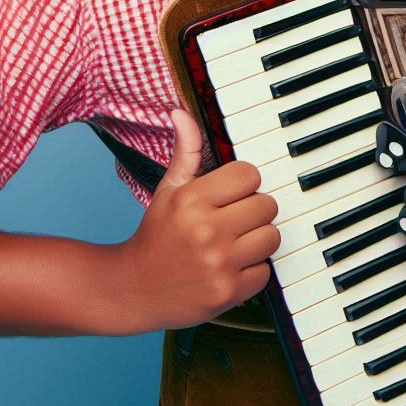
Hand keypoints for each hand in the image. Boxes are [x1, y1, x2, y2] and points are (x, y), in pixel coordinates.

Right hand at [112, 108, 279, 332]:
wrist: (133, 290)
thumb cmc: (154, 235)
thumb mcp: (167, 190)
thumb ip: (185, 152)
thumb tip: (181, 113)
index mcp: (193, 200)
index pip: (250, 174)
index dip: (243, 182)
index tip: (231, 192)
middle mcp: (207, 231)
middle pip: (266, 204)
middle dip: (253, 208)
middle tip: (234, 217)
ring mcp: (220, 264)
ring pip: (271, 236)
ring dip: (258, 238)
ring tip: (235, 240)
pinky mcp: (229, 293)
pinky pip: (266, 270)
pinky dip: (253, 269)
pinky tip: (232, 266)